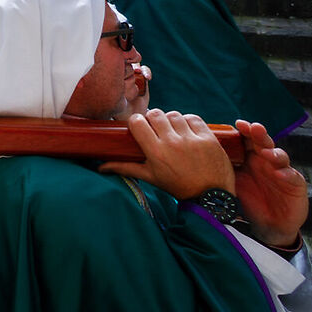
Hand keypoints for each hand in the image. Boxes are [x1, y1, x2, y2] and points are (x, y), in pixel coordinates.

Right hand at [100, 109, 234, 200]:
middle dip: (153, 118)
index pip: (138, 122)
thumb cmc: (177, 187)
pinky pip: (193, 118)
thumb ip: (124, 168)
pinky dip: (188, 121)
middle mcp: (173, 143)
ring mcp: (192, 139)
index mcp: (156, 152)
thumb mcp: (150, 177)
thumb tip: (100, 166)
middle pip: (156, 114)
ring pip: (175, 115)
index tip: (139, 126)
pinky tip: (187, 129)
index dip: (137, 121)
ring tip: (172, 129)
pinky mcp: (208, 138)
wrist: (211, 197)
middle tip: (156, 127)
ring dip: (171, 119)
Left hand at [231, 119, 308, 250]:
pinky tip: (280, 174)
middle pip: (263, 143)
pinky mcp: (295, 184)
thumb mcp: (232, 183)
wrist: (269, 224)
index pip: (247, 140)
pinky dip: (286, 174)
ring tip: (266, 152)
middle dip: (259, 134)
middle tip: (253, 128)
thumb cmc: (248, 200)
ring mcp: (282, 170)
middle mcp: (266, 160)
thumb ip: (219, 168)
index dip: (244, 131)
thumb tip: (192, 157)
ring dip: (273, 153)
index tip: (237, 123)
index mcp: (250, 157)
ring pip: (279, 156)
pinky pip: (292, 176)